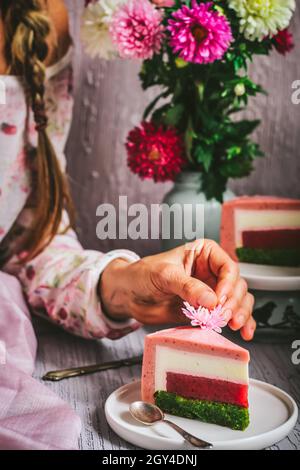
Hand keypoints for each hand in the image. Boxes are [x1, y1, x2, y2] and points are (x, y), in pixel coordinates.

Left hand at [99, 240, 255, 339]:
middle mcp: (212, 271)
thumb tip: (211, 300)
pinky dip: (240, 323)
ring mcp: (212, 292)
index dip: (228, 284)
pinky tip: (245, 332)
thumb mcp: (164, 275)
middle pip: (237, 286)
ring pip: (239, 301)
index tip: (220, 300)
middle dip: (233, 302)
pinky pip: (230, 316)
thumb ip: (187, 286)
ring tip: (233, 326)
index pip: (227, 267)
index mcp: (205, 253)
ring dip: (240, 314)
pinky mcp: (208, 311)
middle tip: (222, 317)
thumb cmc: (143, 274)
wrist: (128, 295)